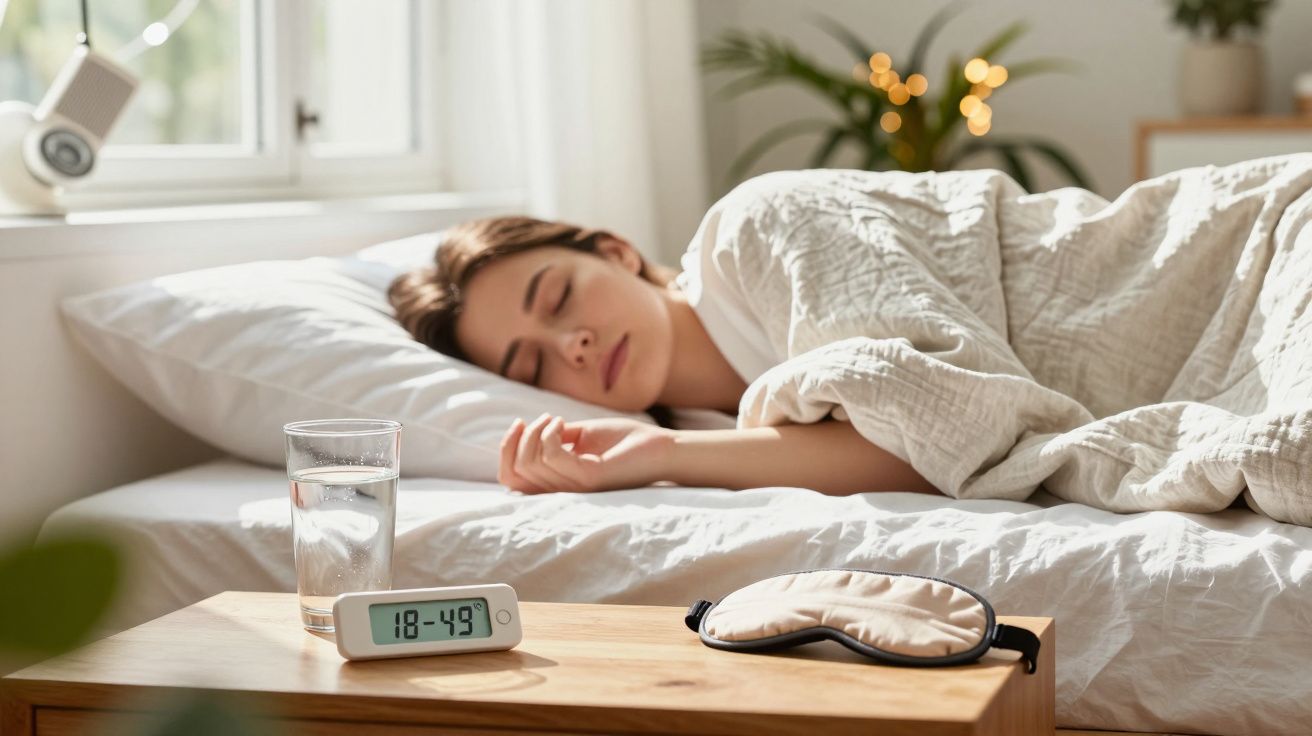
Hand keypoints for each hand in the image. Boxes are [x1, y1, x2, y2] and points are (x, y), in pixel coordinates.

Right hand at [498, 413, 675, 493]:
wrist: (661, 448)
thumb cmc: (625, 441)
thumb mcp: (581, 434)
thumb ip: (555, 437)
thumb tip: (529, 430)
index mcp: (558, 482)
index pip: (511, 479)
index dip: (506, 450)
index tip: (520, 423)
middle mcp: (563, 490)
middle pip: (513, 473)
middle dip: (517, 439)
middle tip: (543, 419)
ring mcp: (575, 486)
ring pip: (530, 464)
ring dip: (537, 433)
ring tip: (558, 420)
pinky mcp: (589, 478)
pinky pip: (553, 458)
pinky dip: (551, 435)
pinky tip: (565, 424)